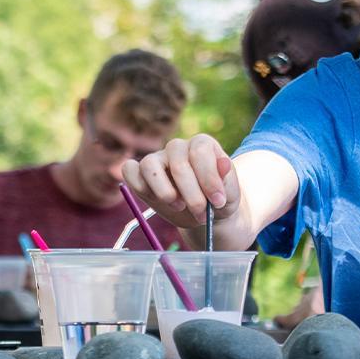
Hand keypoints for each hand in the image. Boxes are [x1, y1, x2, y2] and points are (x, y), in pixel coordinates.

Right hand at [121, 134, 241, 231]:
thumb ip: (228, 180)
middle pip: (177, 162)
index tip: (218, 202)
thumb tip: (225, 163)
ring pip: (149, 165)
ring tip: (178, 206)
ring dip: (163, 190)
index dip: (208, 178)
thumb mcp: (230, 194)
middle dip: (191, 193)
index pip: (200, 152)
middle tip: (201, 214)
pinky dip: (138, 186)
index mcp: (202, 144)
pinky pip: (129, 171)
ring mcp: (157, 158)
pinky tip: (157, 201)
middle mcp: (178, 147)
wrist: (206, 213)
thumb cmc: (218, 199)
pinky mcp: (140, 172)